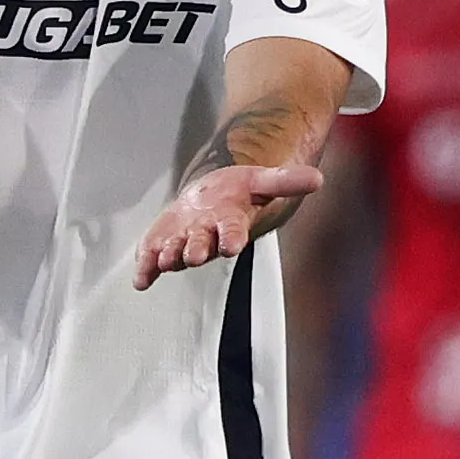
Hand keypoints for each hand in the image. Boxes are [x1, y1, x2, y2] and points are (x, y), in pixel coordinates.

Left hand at [136, 160, 320, 288]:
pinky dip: (145, 270)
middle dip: (196, 251)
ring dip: (169, 257)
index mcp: (230, 225)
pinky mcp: (162, 245)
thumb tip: (319, 179)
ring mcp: (183, 243)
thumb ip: (286, 180)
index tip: (231, 245)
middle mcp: (206, 239)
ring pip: (175, 255)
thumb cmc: (237, 193)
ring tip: (165, 257)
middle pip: (201, 248)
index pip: (233, 233)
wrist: (211, 198)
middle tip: (192, 254)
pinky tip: (140, 280)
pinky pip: (152, 261)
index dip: (231, 239)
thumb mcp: (261, 180)